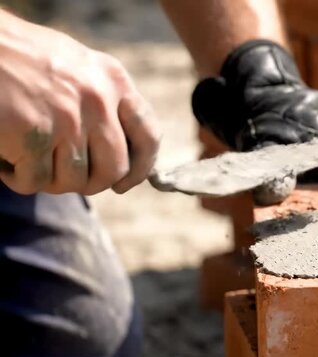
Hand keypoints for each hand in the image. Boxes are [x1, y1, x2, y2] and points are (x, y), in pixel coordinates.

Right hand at [0, 12, 159, 194]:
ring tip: (27, 156)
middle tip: (62, 173)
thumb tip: (126, 155)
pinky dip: (18, 178)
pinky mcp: (34, 136)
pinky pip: (36, 182)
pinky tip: (6, 156)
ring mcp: (68, 119)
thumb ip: (105, 104)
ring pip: (75, 181)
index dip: (140, 169)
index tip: (123, 183)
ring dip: (49, 179)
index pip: (148, 137)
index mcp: (113, 80)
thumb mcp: (78, 68)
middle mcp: (98, 100)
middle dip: (89, 182)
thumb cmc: (22, 57)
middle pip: (113, 170)